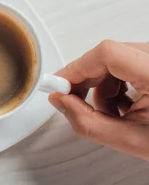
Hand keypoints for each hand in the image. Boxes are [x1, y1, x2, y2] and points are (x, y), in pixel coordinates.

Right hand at [49, 40, 148, 159]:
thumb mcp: (134, 140)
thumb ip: (89, 122)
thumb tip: (60, 102)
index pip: (107, 53)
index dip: (77, 68)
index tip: (59, 84)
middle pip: (108, 55)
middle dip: (89, 82)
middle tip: (76, 103)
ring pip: (116, 59)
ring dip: (105, 86)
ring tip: (115, 114)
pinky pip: (129, 63)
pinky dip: (120, 84)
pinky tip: (127, 107)